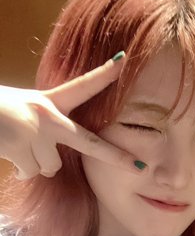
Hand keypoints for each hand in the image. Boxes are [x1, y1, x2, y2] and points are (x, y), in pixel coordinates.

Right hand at [0, 55, 139, 178]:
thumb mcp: (26, 109)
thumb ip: (48, 126)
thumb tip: (53, 161)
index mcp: (48, 101)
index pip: (81, 86)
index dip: (103, 75)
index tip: (124, 62)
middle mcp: (47, 116)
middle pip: (88, 143)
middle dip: (116, 157)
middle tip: (140, 168)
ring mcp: (36, 134)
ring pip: (51, 166)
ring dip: (36, 163)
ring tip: (20, 148)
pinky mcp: (23, 149)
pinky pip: (31, 172)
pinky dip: (21, 170)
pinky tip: (11, 157)